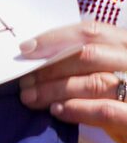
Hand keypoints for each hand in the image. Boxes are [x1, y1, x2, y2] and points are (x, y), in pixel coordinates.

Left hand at [21, 23, 126, 142]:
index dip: (55, 38)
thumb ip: (84, 57)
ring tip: (31, 97)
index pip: (92, 31)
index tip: (26, 49)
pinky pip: (105, 110)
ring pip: (94, 82)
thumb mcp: (108, 67)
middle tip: (25, 81)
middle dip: (50, 68)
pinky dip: (77, 109)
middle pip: (88, 56)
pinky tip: (57, 110)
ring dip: (56, 90)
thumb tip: (36, 54)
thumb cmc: (121, 93)